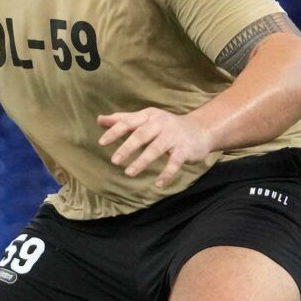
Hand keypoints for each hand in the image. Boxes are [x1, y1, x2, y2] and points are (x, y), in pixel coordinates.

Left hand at [97, 108, 214, 188]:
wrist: (200, 130)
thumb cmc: (166, 126)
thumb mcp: (146, 119)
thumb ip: (123, 120)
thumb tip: (100, 119)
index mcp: (149, 116)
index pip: (129, 123)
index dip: (115, 132)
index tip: (102, 143)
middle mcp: (161, 124)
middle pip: (141, 135)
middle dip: (127, 147)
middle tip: (114, 161)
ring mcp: (174, 136)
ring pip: (156, 149)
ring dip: (142, 161)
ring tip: (129, 173)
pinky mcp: (184, 150)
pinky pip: (175, 163)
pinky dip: (167, 174)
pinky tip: (159, 184)